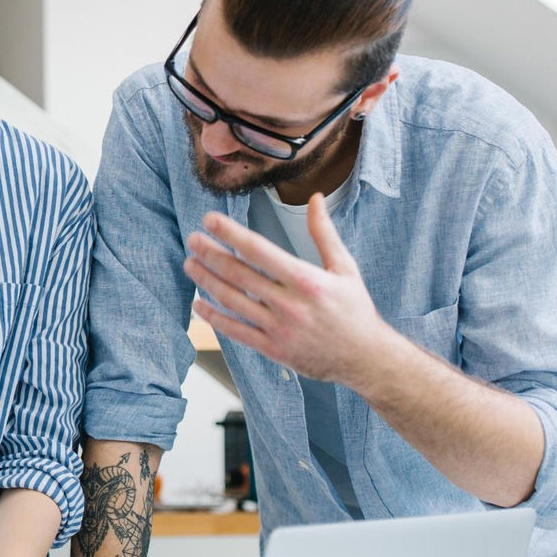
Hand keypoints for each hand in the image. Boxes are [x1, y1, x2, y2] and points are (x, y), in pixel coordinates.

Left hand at [183, 196, 396, 387]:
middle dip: (211, 254)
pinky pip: (236, 331)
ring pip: (232, 301)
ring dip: (207, 281)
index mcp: (307, 280)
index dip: (231, 234)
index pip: (259, 251)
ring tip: (190, 264)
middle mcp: (290, 305)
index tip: (210, 220)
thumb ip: (324, 233)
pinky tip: (198, 303)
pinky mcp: (273, 350)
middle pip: (240, 274)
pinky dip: (214, 318)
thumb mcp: (345, 268)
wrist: (366, 359)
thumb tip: (315, 198)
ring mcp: (279, 329)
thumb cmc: (355, 310)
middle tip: (193, 239)